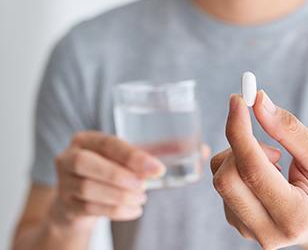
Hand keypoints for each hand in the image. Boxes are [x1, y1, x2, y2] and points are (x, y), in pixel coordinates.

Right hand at [51, 131, 208, 231]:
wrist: (78, 200)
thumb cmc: (112, 171)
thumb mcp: (129, 158)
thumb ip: (160, 151)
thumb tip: (202, 149)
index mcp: (87, 139)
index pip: (107, 143)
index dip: (132, 156)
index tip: (157, 169)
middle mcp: (69, 156)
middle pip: (86, 164)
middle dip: (120, 176)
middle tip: (145, 186)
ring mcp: (63, 182)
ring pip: (88, 189)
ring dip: (120, 196)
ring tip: (141, 199)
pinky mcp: (66, 205)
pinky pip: (89, 208)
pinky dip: (116, 211)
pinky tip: (134, 210)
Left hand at [211, 91, 307, 248]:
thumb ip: (289, 130)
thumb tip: (258, 102)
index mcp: (294, 216)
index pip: (253, 170)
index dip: (240, 131)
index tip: (237, 100)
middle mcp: (267, 231)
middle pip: (226, 179)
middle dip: (240, 145)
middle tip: (269, 141)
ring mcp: (249, 232)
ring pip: (221, 179)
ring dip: (242, 157)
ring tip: (277, 163)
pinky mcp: (238, 225)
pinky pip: (223, 185)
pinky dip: (239, 168)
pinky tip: (266, 176)